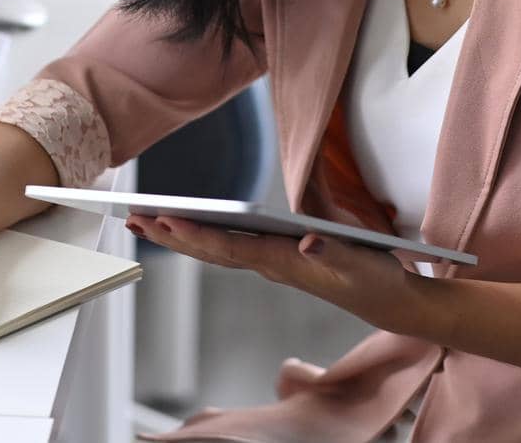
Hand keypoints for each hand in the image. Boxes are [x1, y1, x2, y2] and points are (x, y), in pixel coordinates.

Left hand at [127, 212, 427, 335]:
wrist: (387, 301)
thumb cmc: (375, 278)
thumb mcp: (362, 262)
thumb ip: (337, 250)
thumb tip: (308, 241)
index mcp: (283, 261)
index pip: (229, 247)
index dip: (196, 234)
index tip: (165, 219)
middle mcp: (269, 263)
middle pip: (210, 249)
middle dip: (171, 234)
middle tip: (133, 218)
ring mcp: (270, 263)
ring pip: (214, 249)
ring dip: (178, 236)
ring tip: (143, 222)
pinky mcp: (275, 259)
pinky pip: (227, 248)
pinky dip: (199, 237)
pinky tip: (182, 230)